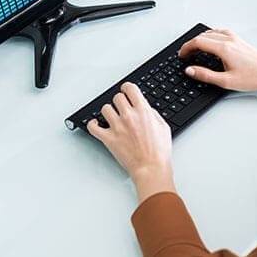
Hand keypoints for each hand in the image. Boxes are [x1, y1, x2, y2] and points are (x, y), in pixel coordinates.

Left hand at [87, 83, 174, 201]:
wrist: (151, 168)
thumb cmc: (159, 152)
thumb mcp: (164, 127)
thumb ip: (153, 114)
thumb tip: (145, 108)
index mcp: (143, 111)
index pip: (130, 89)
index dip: (127, 88)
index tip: (126, 90)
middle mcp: (129, 116)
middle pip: (117, 97)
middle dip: (120, 100)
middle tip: (121, 106)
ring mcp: (117, 127)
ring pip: (105, 109)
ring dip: (109, 111)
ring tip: (112, 116)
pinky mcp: (108, 139)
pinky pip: (93, 127)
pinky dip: (93, 124)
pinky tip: (96, 124)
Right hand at [179, 29, 256, 91]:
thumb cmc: (254, 77)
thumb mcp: (226, 81)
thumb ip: (206, 75)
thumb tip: (190, 70)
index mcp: (224, 48)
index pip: (198, 42)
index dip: (186, 47)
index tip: (182, 55)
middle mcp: (229, 40)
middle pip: (203, 36)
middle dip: (192, 44)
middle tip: (186, 54)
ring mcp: (235, 38)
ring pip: (212, 32)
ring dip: (201, 39)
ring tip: (195, 49)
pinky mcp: (240, 40)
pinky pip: (221, 32)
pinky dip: (211, 36)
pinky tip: (211, 42)